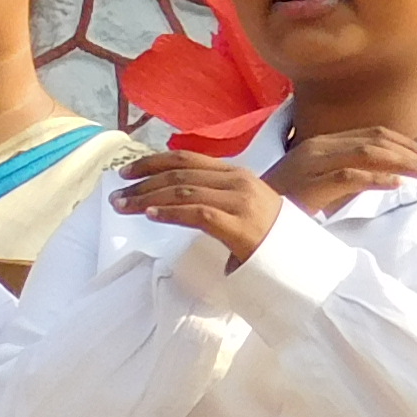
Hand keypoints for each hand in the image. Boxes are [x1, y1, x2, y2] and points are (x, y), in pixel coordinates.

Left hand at [111, 149, 289, 266]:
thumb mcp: (243, 205)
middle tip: (116, 194)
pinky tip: (150, 216)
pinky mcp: (240, 225)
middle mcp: (238, 182)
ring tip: (124, 206)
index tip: (127, 171)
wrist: (301, 257)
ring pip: (183, 192)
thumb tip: (174, 196)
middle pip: (179, 174)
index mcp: (236, 173)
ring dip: (147, 199)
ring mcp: (240, 202)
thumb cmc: (268, 235)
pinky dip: (170, 212)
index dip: (152, 162)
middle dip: (143, 182)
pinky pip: (197, 213)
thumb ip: (215, 195)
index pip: (186, 159)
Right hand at [266, 124, 416, 214]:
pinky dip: (378, 179)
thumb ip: (345, 173)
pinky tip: (398, 186)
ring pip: (370, 153)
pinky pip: (350, 176)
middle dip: (415, 154)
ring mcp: (313, 164)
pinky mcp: (309, 185)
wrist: (243, 214)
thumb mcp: (317, 181)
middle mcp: (319, 147)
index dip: (408, 144)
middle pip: (378, 140)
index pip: (375, 134)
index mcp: (323, 143)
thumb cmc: (282, 203)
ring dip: (406, 164)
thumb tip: (384, 175)